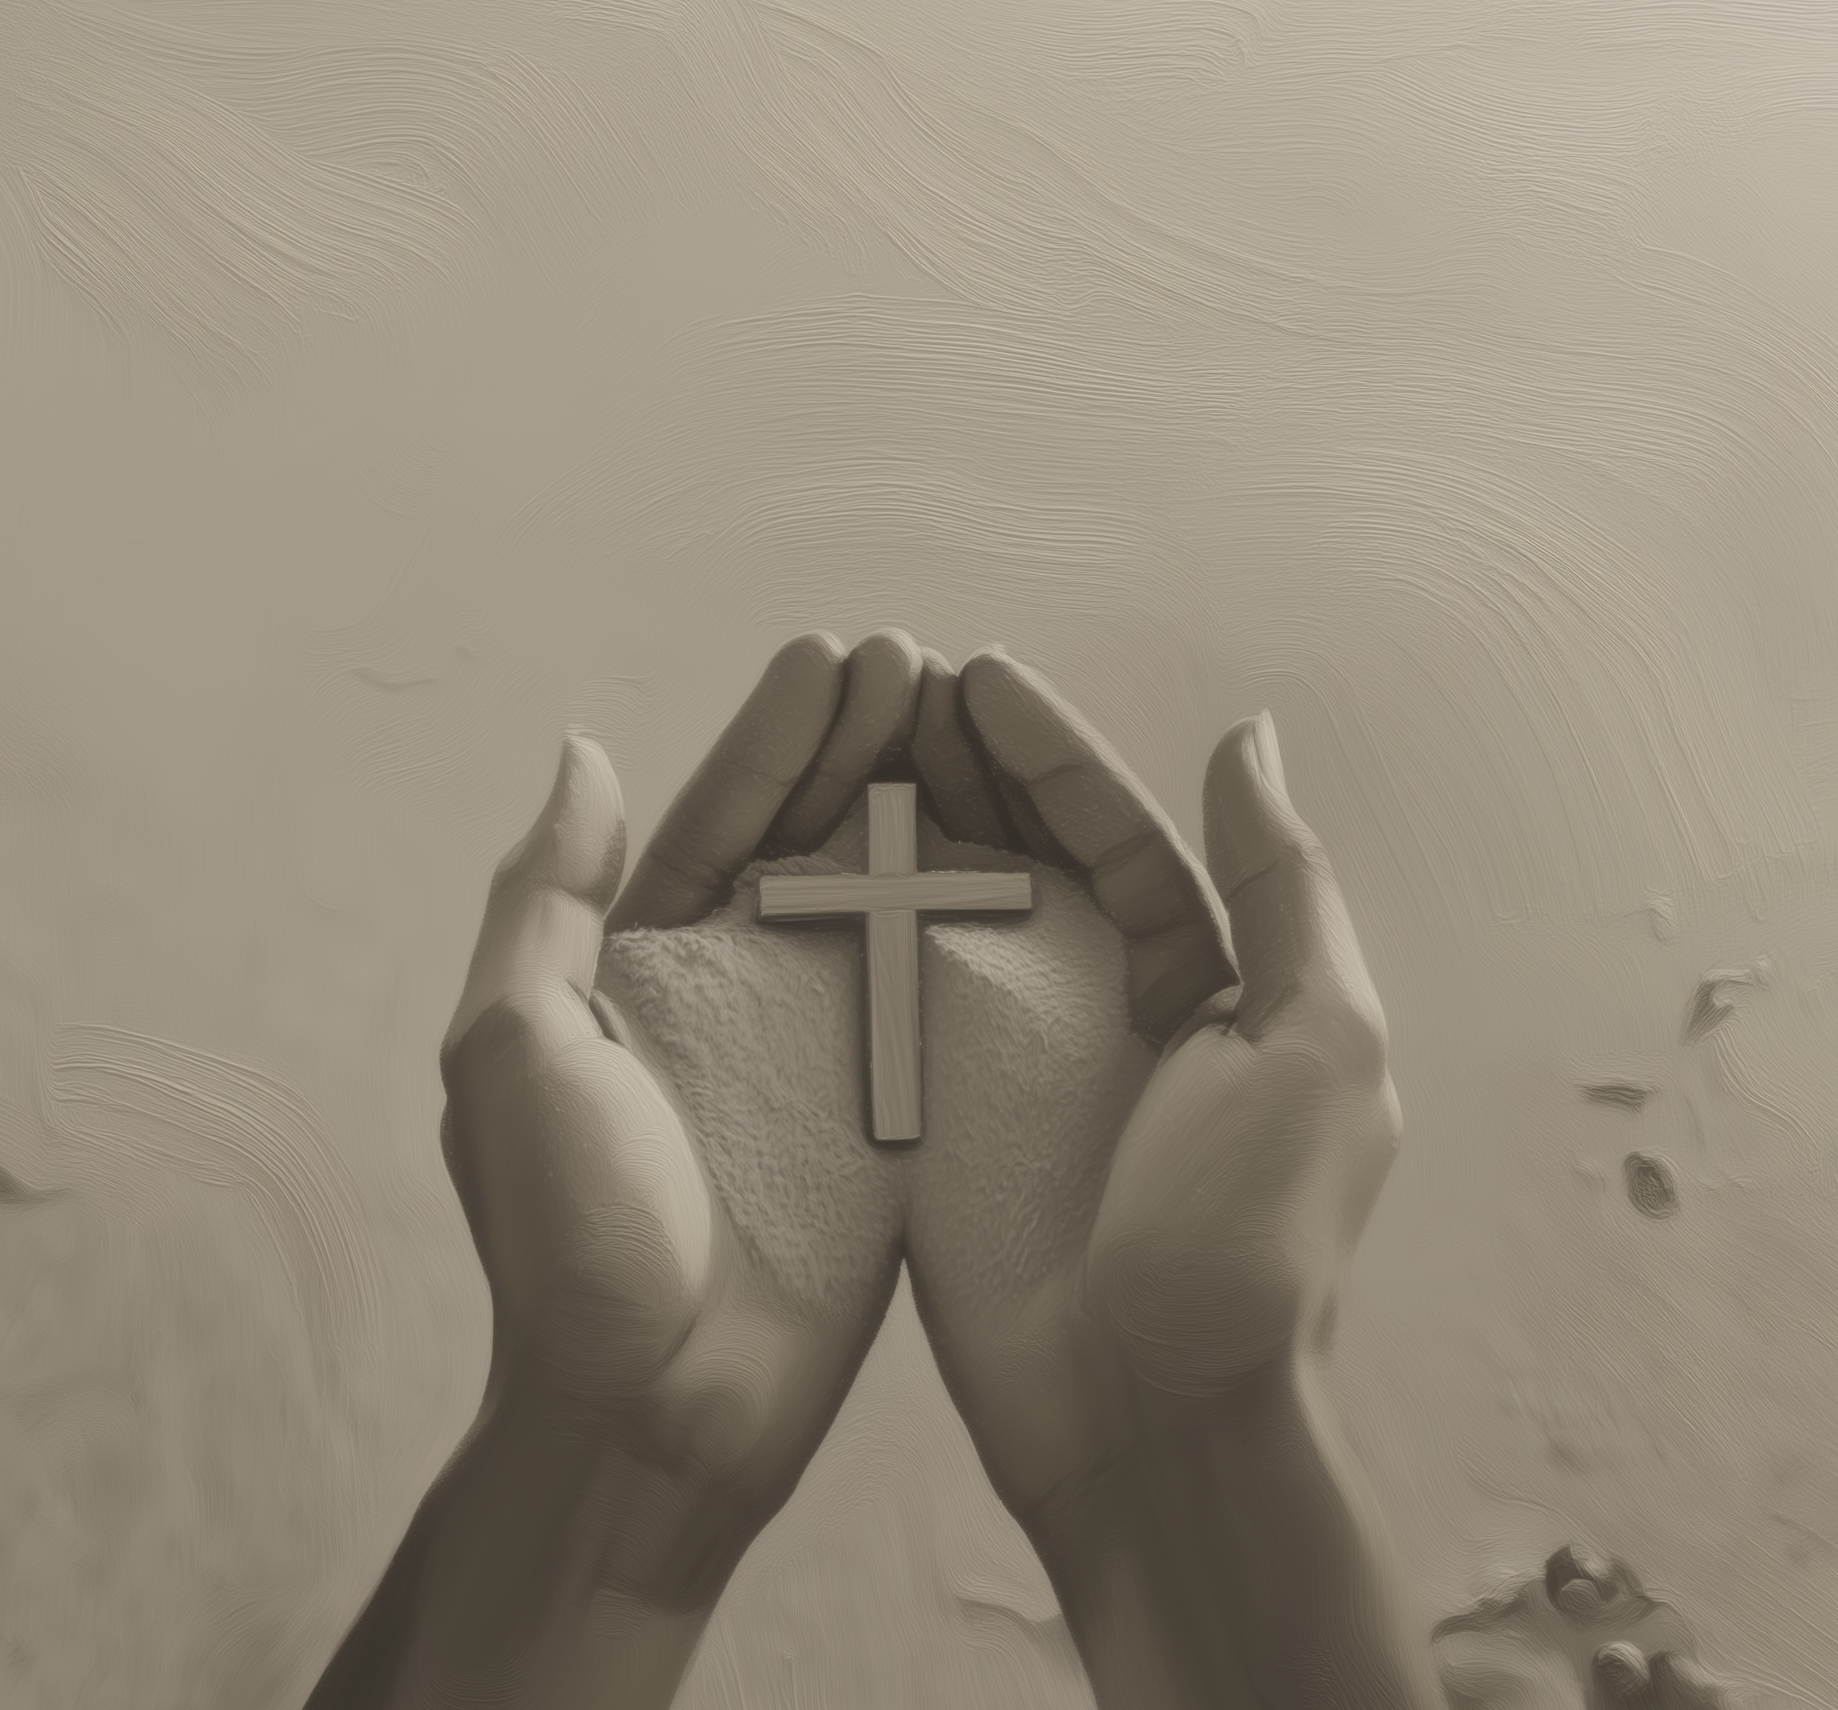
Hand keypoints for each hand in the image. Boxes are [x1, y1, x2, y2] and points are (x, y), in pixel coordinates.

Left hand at [307, 630, 921, 1709]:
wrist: (656, 1421)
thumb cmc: (568, 1243)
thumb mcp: (514, 1050)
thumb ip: (547, 899)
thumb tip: (586, 755)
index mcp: (638, 966)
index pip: (719, 818)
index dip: (775, 733)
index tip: (831, 653)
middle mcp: (730, 992)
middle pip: (808, 836)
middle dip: (859, 743)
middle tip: (918, 663)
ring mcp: (814, 1052)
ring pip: (878, 896)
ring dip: (922, 805)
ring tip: (973, 721)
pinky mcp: (886, 1115)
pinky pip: (932, 994)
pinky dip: (970, 917)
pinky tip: (1020, 848)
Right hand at [906, 648, 1440, 1709]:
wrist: (1154, 1433)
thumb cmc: (1255, 1244)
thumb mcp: (1315, 1047)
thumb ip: (1282, 888)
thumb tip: (1245, 735)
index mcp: (1207, 980)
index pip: (1120, 832)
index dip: (1051, 750)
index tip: (975, 677)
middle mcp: (1106, 1007)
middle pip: (1023, 852)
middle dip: (962, 764)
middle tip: (885, 682)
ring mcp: (1014, 1066)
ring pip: (948, 911)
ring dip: (899, 823)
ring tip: (834, 742)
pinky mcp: (937, 1125)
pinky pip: (888, 1004)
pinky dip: (847, 929)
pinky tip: (795, 864)